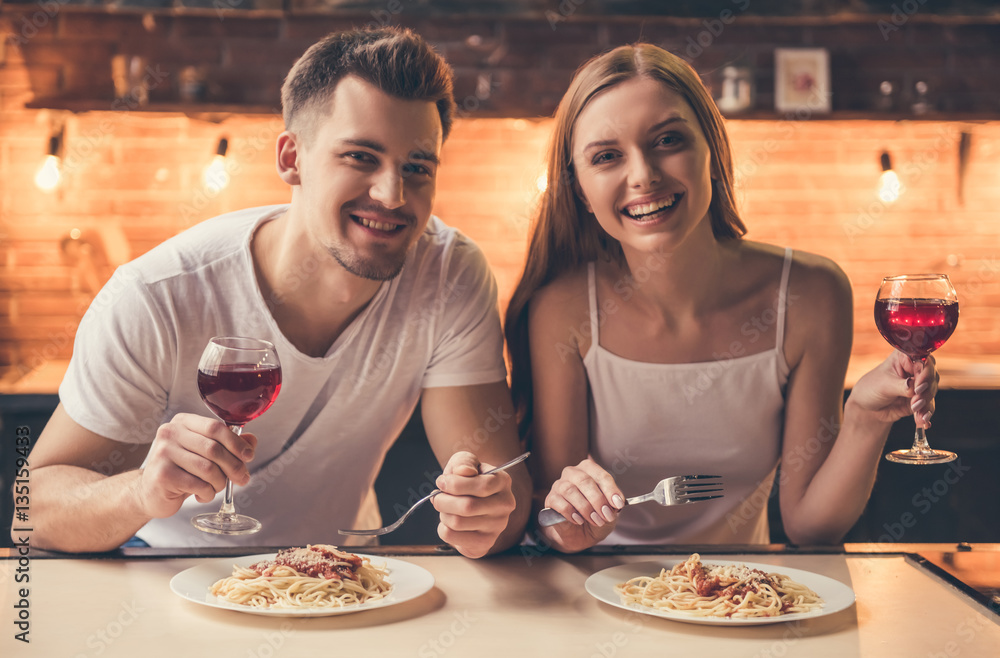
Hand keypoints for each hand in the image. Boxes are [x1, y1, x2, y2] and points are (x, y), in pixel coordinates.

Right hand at [135, 413, 256, 518]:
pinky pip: (198, 485)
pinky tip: (202, 495)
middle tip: (242, 478)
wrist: (150, 493)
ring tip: (216, 488)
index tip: (249, 456)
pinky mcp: (162, 475)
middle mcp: (170, 433)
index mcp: (182, 422)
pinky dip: (207, 493)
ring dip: (220, 483)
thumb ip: (228, 445)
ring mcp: (163, 453)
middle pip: (214, 449)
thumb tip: (252, 440)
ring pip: (208, 468)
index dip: (236, 443)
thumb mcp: (204, 454)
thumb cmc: (181, 471)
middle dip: (234, 466)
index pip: (215, 427)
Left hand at [432, 451, 516, 558]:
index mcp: (503, 481)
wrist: (474, 504)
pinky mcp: (485, 542)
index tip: (441, 482)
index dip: (454, 484)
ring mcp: (497, 526)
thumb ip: (464, 462)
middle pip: (467, 507)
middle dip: (443, 500)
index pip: (481, 486)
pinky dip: (443, 528)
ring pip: (457, 522)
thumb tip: (463, 471)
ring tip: (445, 508)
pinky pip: (452, 536)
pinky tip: (449, 522)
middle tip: (436, 497)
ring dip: (443, 514)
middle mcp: (505, 505)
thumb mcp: (467, 463)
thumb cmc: (468, 480)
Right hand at [539, 457, 624, 551]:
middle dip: (598, 500)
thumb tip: (615, 503)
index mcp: (589, 470)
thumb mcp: (609, 511)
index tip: (618, 503)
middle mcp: (572, 473)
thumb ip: (613, 504)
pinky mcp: (550, 499)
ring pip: (570, 490)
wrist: (579, 534)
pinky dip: (571, 513)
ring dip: (585, 508)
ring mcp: (559, 485)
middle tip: (606, 515)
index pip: (601, 475)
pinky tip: (579, 520)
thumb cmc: (595, 517)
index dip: (611, 490)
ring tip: (595, 520)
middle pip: (585, 481)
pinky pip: (559, 503)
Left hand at [850, 352, 938, 428]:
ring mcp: (919, 384)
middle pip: (931, 377)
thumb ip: (901, 385)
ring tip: (919, 415)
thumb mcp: (884, 385)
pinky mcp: (920, 399)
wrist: (867, 408)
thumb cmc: (871, 389)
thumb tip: (913, 385)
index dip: (924, 373)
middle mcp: (914, 369)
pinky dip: (926, 414)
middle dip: (925, 391)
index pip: (922, 360)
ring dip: (926, 404)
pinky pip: (928, 406)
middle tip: (916, 402)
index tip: (919, 387)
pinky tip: (924, 422)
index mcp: (904, 357)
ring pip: (931, 392)